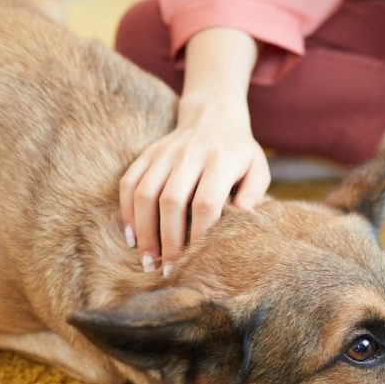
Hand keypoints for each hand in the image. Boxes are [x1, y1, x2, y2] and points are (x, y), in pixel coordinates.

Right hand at [118, 97, 269, 274]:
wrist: (213, 114)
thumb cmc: (239, 152)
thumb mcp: (257, 168)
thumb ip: (253, 195)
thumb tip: (240, 223)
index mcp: (220, 160)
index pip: (206, 202)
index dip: (199, 233)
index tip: (198, 258)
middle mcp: (189, 155)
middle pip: (171, 201)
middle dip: (168, 240)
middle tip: (167, 269)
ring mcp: (164, 153)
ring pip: (145, 194)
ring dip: (144, 231)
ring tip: (147, 261)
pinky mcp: (147, 154)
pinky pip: (129, 183)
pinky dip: (126, 212)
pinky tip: (131, 237)